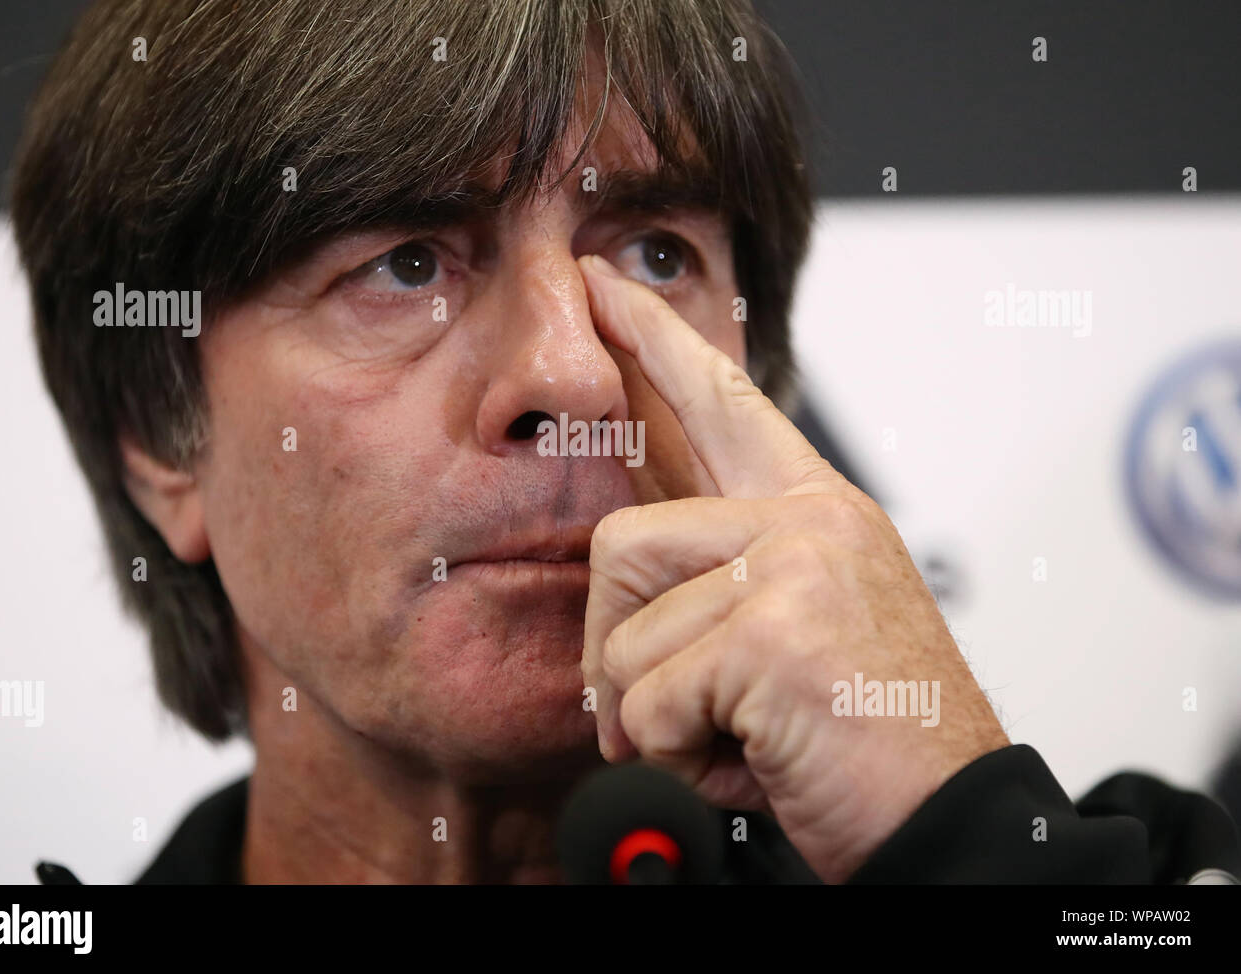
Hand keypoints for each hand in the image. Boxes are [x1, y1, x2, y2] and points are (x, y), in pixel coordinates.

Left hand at [577, 254, 1009, 882]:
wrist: (950, 821)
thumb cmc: (872, 736)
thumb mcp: (798, 628)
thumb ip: (721, 574)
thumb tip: (620, 564)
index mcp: (815, 510)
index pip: (716, 398)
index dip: (649, 341)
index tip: (600, 288)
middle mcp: (809, 521)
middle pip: (622, 541)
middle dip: (612, 644)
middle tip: (654, 710)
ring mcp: (797, 567)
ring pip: (625, 635)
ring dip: (652, 716)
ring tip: (729, 740)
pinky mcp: (778, 632)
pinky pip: (647, 699)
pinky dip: (675, 754)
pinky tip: (749, 758)